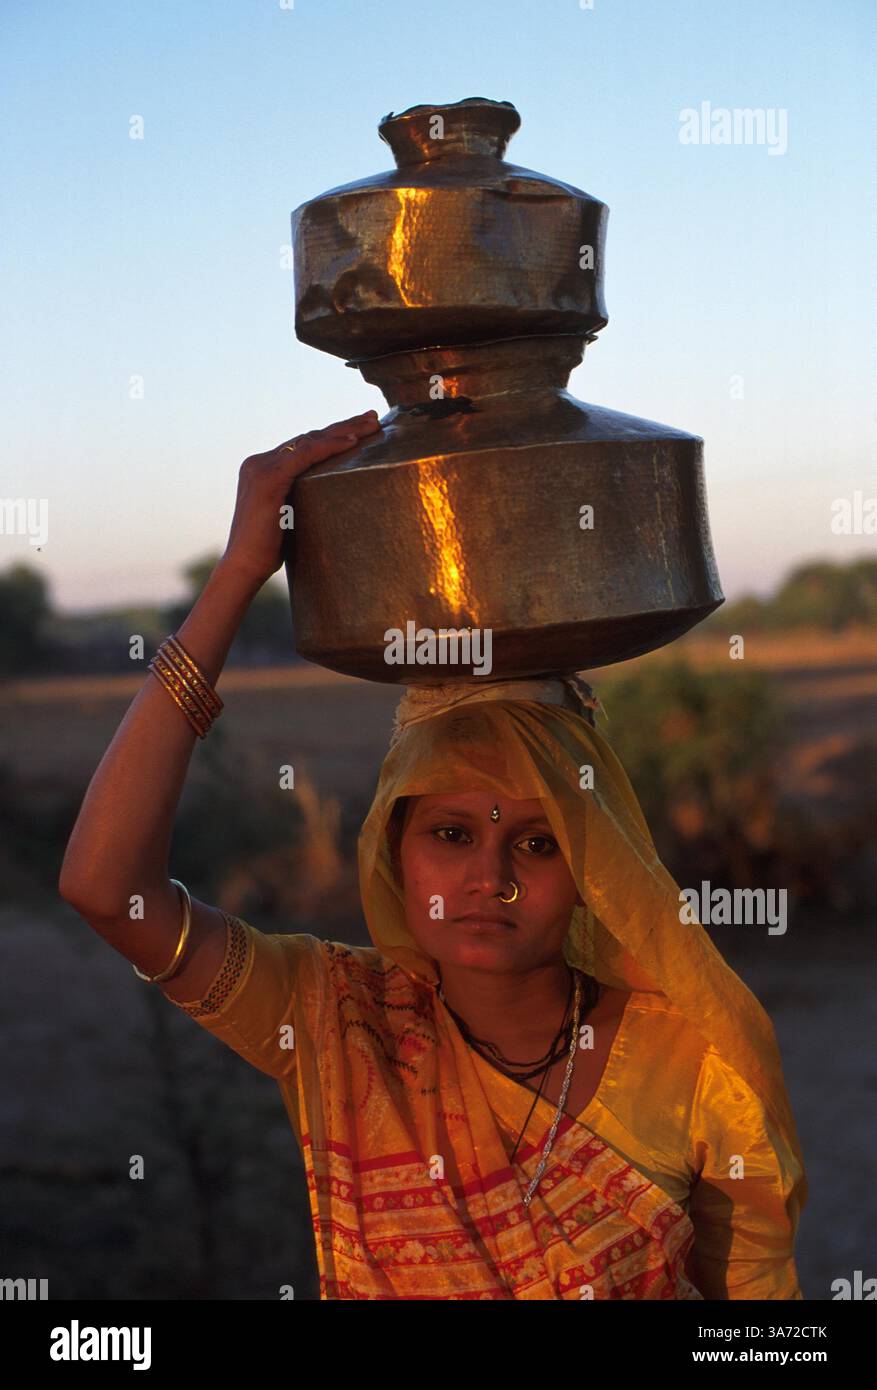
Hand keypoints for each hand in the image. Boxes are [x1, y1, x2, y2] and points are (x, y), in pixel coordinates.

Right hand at [221, 410, 381, 586]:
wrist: (244, 567)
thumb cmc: (268, 551)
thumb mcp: (287, 516)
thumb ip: (300, 500)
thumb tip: (330, 498)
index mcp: (262, 469)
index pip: (302, 445)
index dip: (332, 435)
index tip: (360, 430)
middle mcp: (259, 462)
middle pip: (309, 438)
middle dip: (344, 426)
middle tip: (373, 418)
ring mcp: (262, 468)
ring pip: (310, 441)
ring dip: (345, 430)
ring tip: (373, 424)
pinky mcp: (269, 478)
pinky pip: (306, 455)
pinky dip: (331, 446)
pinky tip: (353, 442)